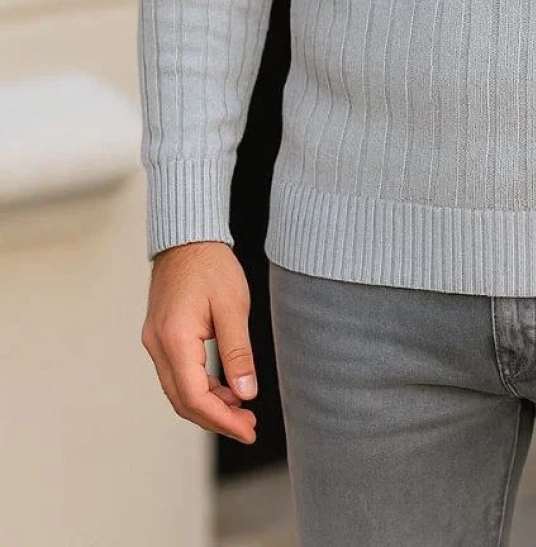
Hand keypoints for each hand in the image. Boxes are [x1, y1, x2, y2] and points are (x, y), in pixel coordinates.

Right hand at [141, 241, 258, 443]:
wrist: (187, 237)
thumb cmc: (211, 265)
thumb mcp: (234, 307)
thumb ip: (238, 353)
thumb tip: (246, 393)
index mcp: (175, 339)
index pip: (195, 397)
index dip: (222, 420)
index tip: (248, 430)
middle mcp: (158, 345)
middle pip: (183, 400)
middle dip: (216, 419)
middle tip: (249, 426)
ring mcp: (155, 342)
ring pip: (178, 390)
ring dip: (209, 405)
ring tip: (242, 408)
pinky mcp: (161, 337)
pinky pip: (177, 374)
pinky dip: (201, 387)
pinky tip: (226, 387)